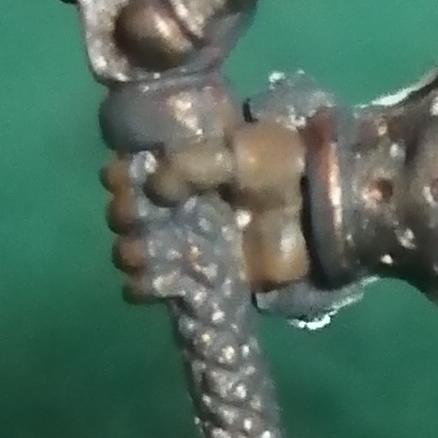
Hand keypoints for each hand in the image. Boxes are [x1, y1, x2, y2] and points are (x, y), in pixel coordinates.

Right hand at [121, 101, 311, 291]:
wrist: (318, 206)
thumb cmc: (278, 166)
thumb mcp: (235, 150)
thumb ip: (191, 166)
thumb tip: (154, 189)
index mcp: (178, 168)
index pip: (128, 174)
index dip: (120, 178)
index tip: (123, 178)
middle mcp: (175, 206)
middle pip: (124, 215)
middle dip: (123, 216)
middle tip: (138, 216)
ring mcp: (185, 243)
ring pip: (132, 253)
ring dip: (130, 253)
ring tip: (144, 251)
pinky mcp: (199, 277)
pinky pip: (157, 287)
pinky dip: (146, 287)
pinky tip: (157, 280)